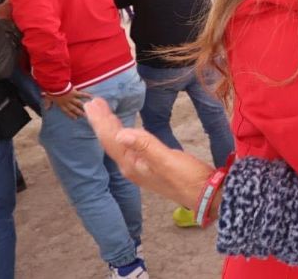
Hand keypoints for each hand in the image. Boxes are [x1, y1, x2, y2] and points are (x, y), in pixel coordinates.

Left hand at [43, 89, 91, 119]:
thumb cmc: (52, 93)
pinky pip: (81, 95)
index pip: (67, 111)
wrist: (55, 87)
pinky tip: (91, 97)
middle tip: (85, 116)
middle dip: (79, 113)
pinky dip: (86, 96)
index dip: (71, 115)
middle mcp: (68, 102)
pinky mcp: (75, 93)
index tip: (75, 118)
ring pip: (78, 103)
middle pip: (74, 109)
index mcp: (61, 104)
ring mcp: (72, 98)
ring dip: (83, 107)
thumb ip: (48, 104)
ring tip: (88, 110)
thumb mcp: (48, 98)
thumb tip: (46, 109)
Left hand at [85, 98, 213, 206]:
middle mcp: (131, 167)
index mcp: (132, 164)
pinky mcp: (149, 165)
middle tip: (93, 104)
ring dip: (110, 127)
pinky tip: (125, 130)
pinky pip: (129, 146)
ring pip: (119, 144)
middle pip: (112, 141)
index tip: (92, 104)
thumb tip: (121, 133)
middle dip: (102, 123)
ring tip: (104, 113)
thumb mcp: (166, 160)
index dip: (101, 121)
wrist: (204, 194)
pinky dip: (123, 133)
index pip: (111, 139)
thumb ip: (144, 146)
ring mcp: (140, 167)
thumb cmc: (187, 177)